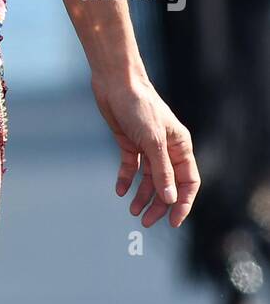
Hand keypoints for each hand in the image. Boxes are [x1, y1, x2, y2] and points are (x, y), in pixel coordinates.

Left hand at [91, 72, 199, 227]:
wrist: (115, 82)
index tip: (173, 222)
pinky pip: (131, 167)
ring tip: (133, 210)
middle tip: (146, 221)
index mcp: (180, 146)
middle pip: (168, 184)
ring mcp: (147, 146)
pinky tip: (120, 190)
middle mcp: (166, 148)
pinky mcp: (129, 142)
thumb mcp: (152, 140)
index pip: (188, 182)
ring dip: (142, 195)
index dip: (183, 203)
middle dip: (159, 204)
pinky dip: (126, 179)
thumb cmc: (139, 105)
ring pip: (149, 178)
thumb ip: (162, 170)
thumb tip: (170, 198)